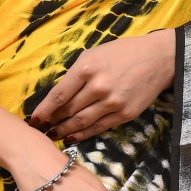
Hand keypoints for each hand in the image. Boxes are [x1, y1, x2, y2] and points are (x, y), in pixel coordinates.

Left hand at [30, 29, 174, 144]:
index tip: (33, 120)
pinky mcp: (124, 114)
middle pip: (67, 110)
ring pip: (80, 122)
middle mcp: (97, 86)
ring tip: (53, 135)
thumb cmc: (123, 53)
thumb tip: (59, 96)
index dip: (43, 110)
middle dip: (51, 122)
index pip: (58, 95)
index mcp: (86, 67)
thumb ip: (77, 73)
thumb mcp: (94, 54)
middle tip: (40, 130)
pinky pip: (98, 127)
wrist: (158, 59)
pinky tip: (72, 137)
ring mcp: (112, 102)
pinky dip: (83, 134)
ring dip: (63, 130)